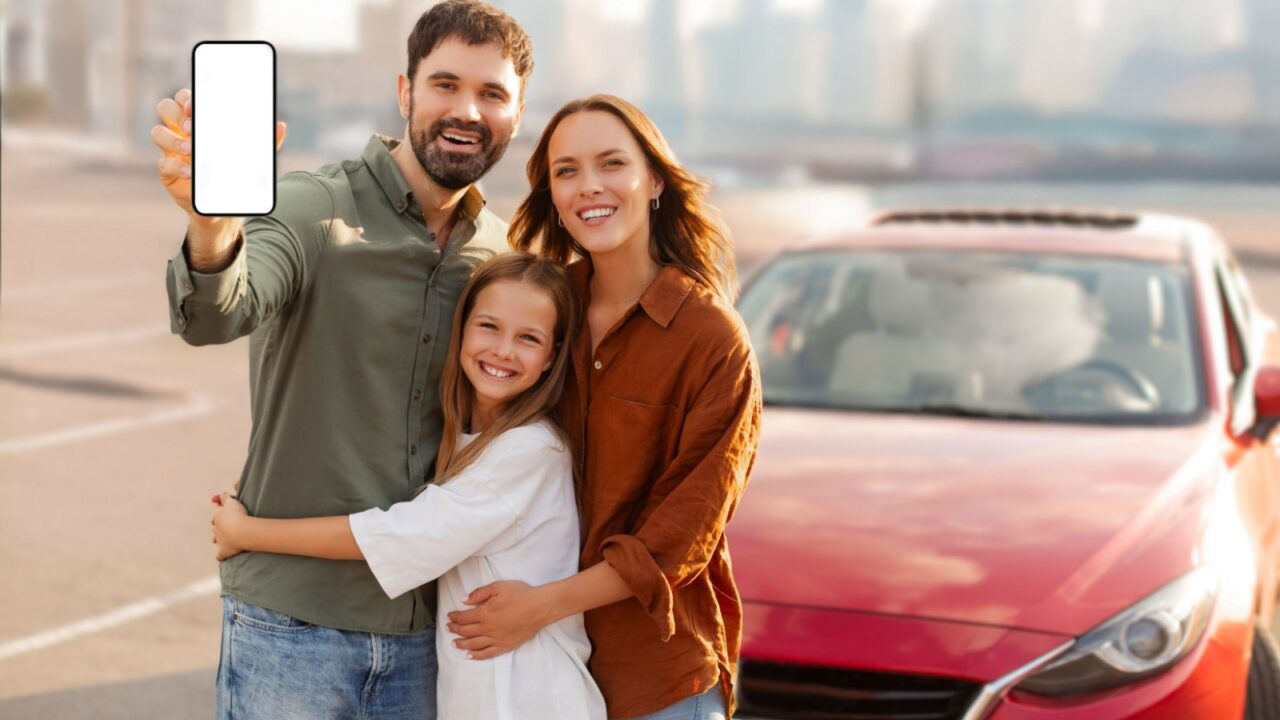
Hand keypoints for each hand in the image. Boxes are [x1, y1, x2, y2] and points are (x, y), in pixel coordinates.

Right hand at [151, 88, 286, 219]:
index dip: (187, 98)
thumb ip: (265, 143)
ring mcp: (172, 151)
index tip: (196, 106)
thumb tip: (281, 126)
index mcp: (200, 122)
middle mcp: (182, 132)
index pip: (186, 99)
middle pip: (165, 108)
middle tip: (192, 127)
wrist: (224, 207)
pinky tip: (190, 173)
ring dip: (172, 139)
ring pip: (157, 132)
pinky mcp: (168, 173)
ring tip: (190, 152)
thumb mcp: (252, 159)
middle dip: (176, 113)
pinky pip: (163, 163)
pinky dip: (175, 167)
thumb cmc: (235, 174)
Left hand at [210, 491, 248, 560]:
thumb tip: (229, 486)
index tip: (220, 504)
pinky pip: (220, 555)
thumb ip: (228, 496)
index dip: (219, 508)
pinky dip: (221, 555)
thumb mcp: (233, 502)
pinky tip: (221, 556)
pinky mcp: (224, 551)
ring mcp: (220, 540)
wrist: (241, 532)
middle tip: (224, 523)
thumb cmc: (238, 515)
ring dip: (218, 538)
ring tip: (220, 538)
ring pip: (216, 539)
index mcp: (218, 515)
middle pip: (215, 526)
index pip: (217, 511)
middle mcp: (216, 528)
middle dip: (218, 524)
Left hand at [445, 581, 553, 659]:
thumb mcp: (498, 586)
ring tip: (454, 643)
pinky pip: (488, 653)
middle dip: (455, 629)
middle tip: (449, 628)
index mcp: (485, 613)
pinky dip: (477, 656)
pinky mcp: (506, 646)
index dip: (454, 617)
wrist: (540, 607)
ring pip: (474, 644)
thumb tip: (464, 600)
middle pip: (466, 631)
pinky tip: (470, 656)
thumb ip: (479, 593)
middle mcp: (488, 628)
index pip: (464, 617)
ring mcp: (497, 639)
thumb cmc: (521, 594)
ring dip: (462, 644)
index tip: (450, 616)